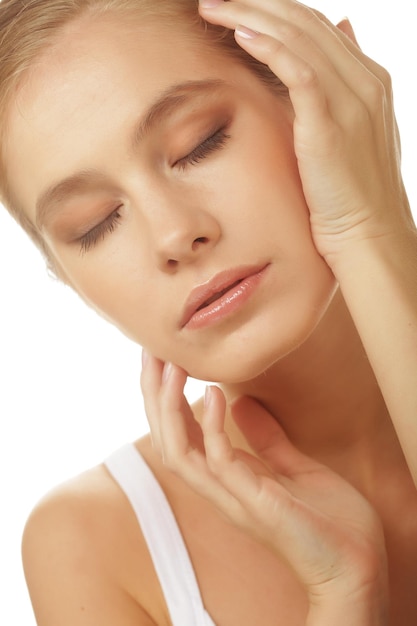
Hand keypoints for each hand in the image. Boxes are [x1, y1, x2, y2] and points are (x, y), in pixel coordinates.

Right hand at [141, 354, 387, 622]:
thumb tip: (238, 402)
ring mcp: (233, 498)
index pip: (179, 435)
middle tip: (151, 353)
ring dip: (168, 407)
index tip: (162, 358)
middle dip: (154, 396)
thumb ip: (265, 438)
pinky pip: (219, 462)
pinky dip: (211, 426)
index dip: (164, 398)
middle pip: (166, 439)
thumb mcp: (294, 466)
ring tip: (172, 366)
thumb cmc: (328, 521)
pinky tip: (216, 394)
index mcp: (226, 479)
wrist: (358, 566)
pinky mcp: (254, 503)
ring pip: (178, 451)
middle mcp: (220, 488)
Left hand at [198, 0, 413, 264]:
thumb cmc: (349, 193)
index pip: (317, 26)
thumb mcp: (348, 136)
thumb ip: (338, 90)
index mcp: (368, 80)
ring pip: (298, 37)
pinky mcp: (331, 123)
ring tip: (212, 7)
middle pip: (305, 21)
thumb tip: (331, 43)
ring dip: (250, 16)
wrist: (367, 233)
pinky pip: (300, 71)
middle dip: (256, 3)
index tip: (236, 8)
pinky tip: (240, 35)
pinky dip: (270, 49)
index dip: (274, 11)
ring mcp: (352, 99)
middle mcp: (364, 80)